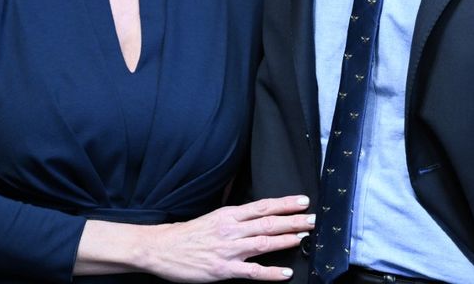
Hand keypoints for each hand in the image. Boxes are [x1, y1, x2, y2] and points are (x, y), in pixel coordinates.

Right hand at [142, 194, 312, 281]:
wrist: (161, 248)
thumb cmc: (187, 234)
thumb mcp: (212, 216)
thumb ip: (234, 216)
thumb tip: (255, 211)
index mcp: (228, 215)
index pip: (262, 206)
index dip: (284, 203)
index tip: (302, 201)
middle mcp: (231, 230)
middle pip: (268, 223)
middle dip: (292, 220)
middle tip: (312, 219)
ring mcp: (228, 250)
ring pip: (263, 243)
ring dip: (286, 240)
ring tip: (303, 238)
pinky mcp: (223, 270)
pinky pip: (252, 272)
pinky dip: (270, 273)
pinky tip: (285, 272)